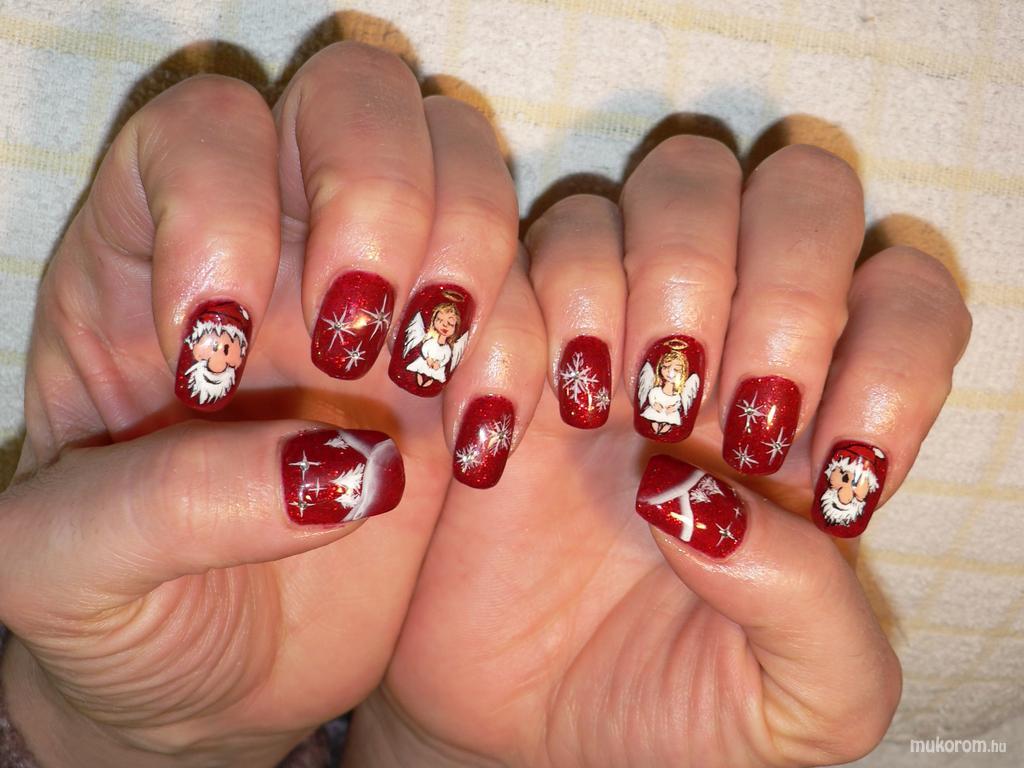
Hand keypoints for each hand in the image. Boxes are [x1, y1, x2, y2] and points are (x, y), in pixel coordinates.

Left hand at [0, 42, 536, 766]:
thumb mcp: (64, 572)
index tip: (219, 350)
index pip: (203, 130)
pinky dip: (530, 346)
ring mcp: (385, 296)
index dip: (222, 202)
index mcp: (145, 260)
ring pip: (464, 160)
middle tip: (363, 332)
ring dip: (471, 254)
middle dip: (376, 189)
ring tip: (430, 386)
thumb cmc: (119, 612)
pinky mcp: (465, 364)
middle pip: (354, 97)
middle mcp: (279, 248)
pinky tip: (479, 447)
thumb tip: (343, 464)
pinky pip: (535, 288)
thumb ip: (164, 505)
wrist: (218, 687)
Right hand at [344, 139, 970, 766]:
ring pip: (677, 182)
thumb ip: (816, 616)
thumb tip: (711, 502)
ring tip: (609, 413)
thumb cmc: (669, 707)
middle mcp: (729, 349)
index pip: (904, 295)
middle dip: (784, 288)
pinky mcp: (509, 335)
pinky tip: (511, 431)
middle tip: (729, 416)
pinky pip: (528, 247)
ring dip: (661, 279)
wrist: (518, 730)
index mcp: (821, 421)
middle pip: (799, 192)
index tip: (828, 476)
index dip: (890, 353)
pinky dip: (532, 315)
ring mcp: (617, 326)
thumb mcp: (798, 706)